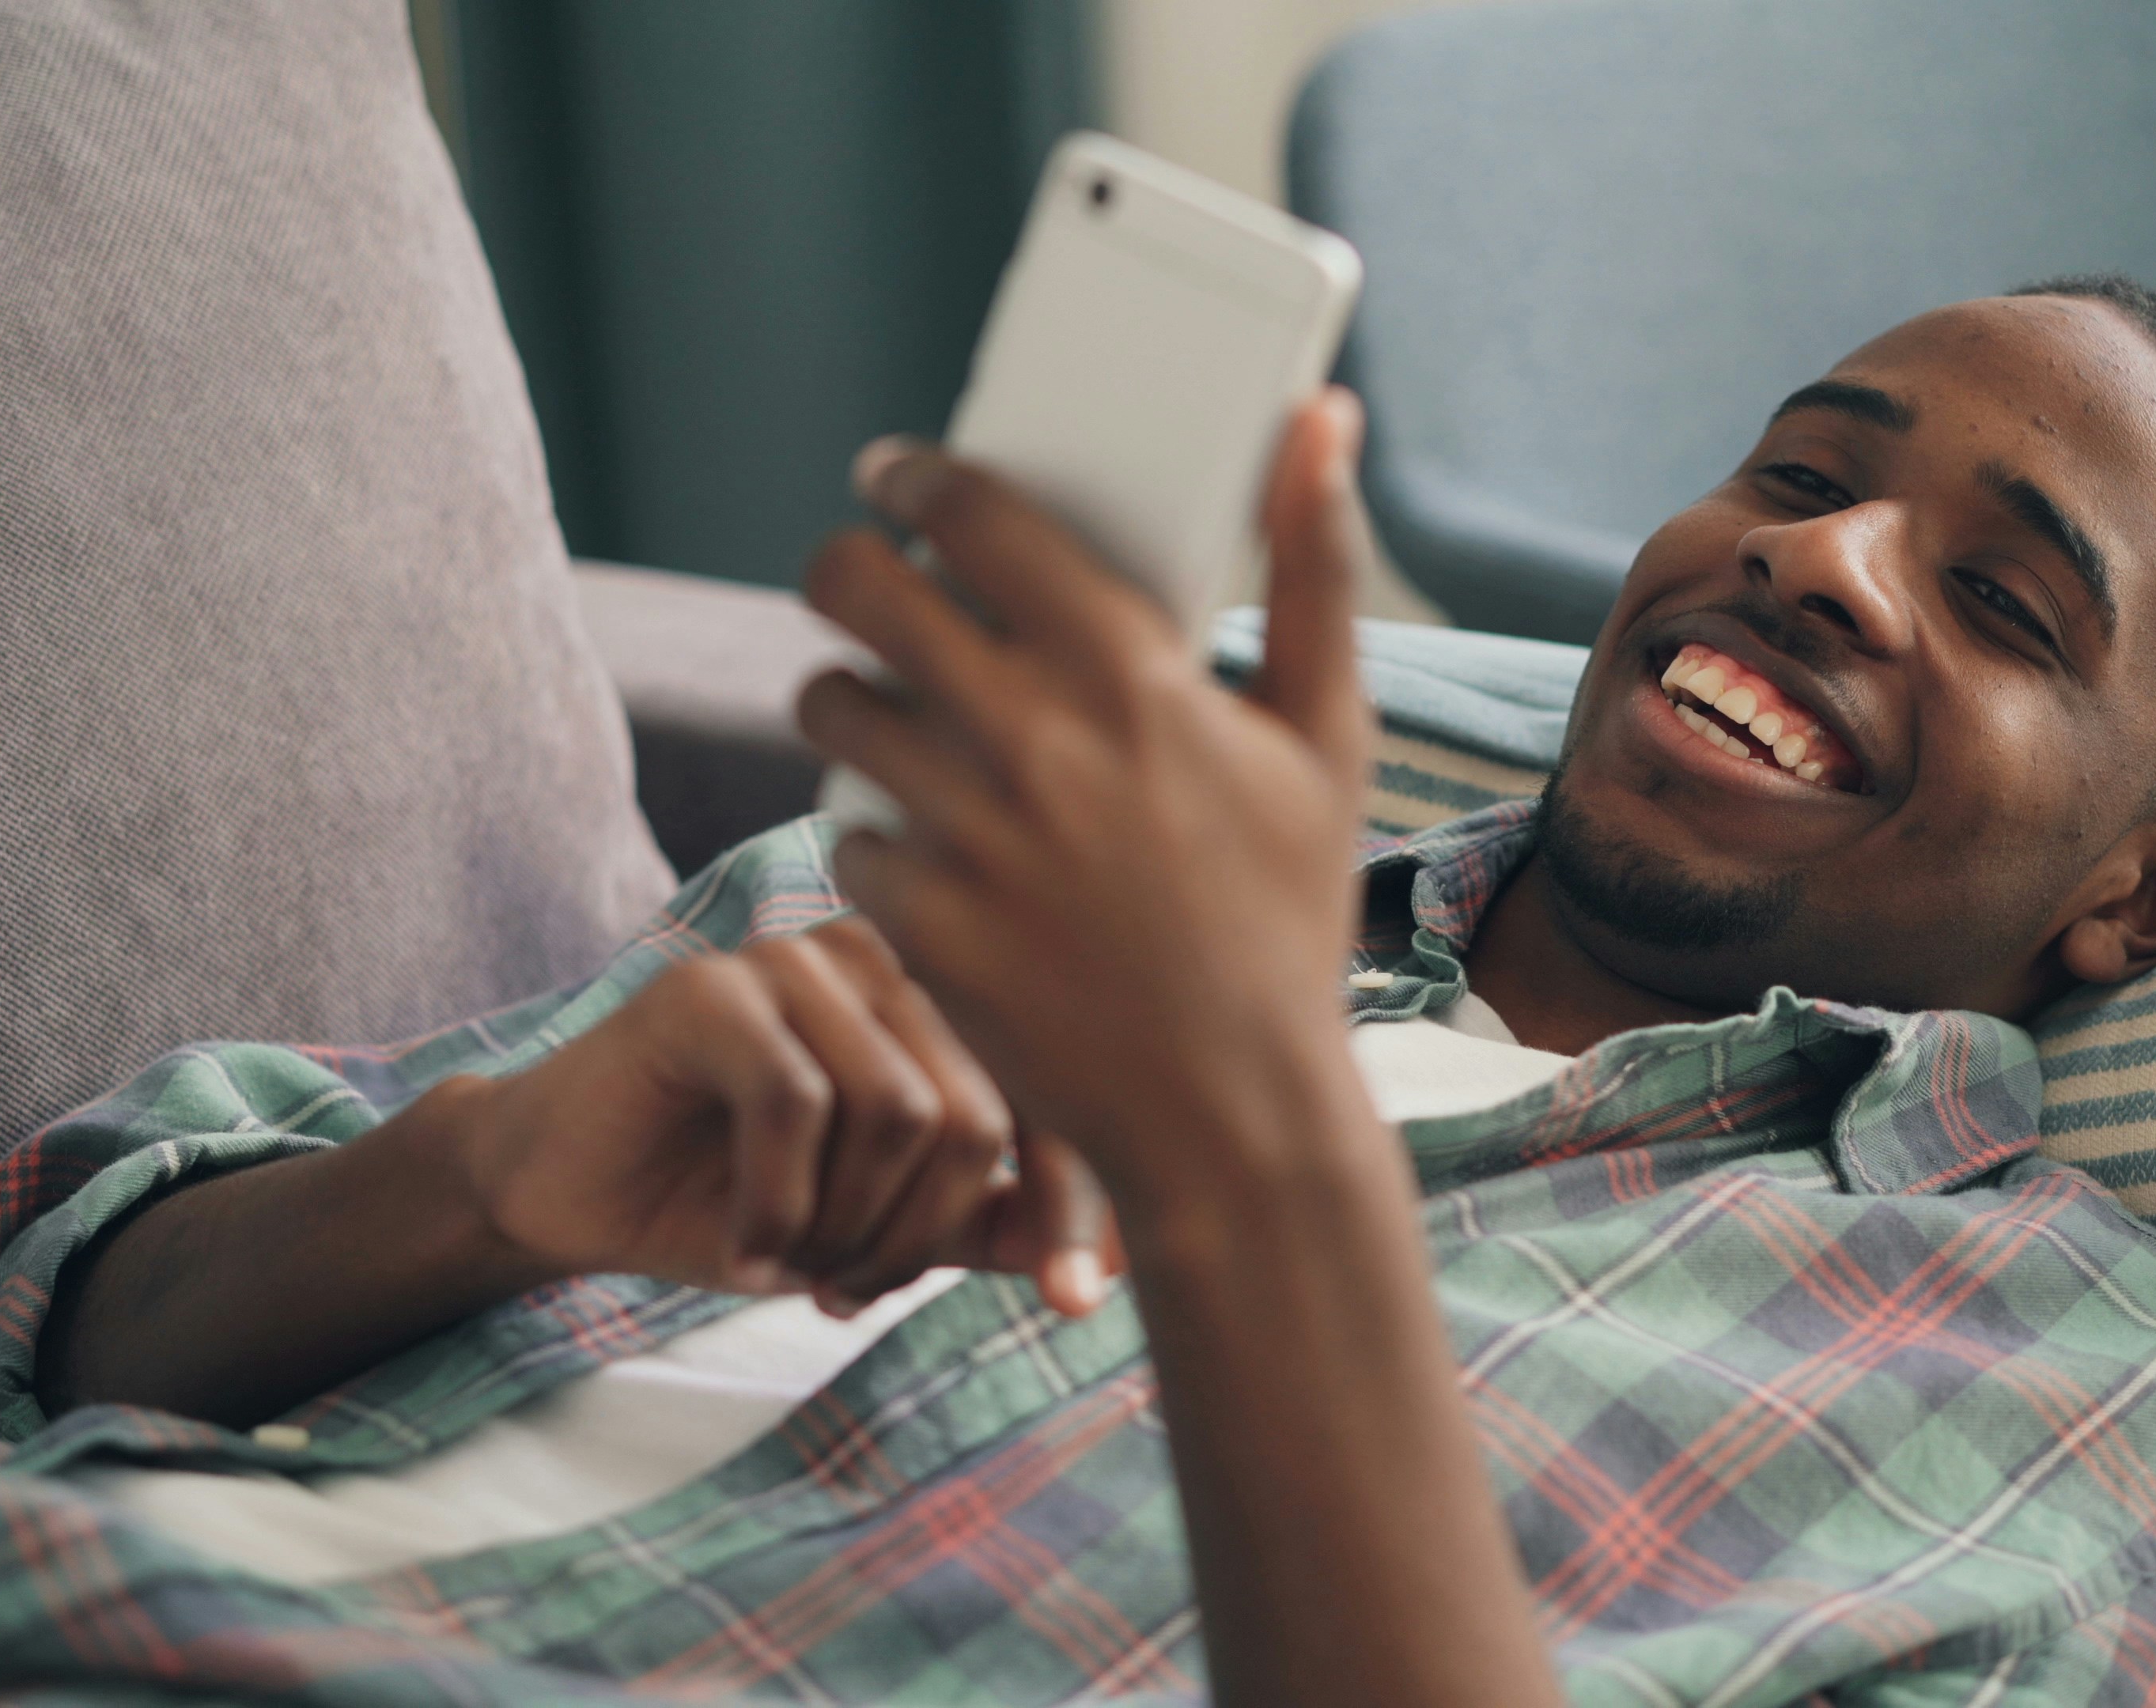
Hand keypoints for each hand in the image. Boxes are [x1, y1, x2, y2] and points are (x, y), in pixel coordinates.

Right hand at [459, 916, 1111, 1317]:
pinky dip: (781, 1206)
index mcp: (941, 997)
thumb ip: (985, 1221)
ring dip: (849, 1227)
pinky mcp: (710, 986)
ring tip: (795, 1261)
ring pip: (900, 1109)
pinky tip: (746, 1249)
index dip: (1070, 1202)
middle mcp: (882, 956)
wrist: (574, 1192)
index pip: (1048, 1094)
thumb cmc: (734, 1199)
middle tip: (851, 1289)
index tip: (1074, 1304)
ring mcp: (794, 957)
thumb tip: (1097, 1263)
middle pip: (975, 1113)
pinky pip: (798, 1103)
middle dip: (920, 1236)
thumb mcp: (882, 1223)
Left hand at [794, 391, 1381, 1206]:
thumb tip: (1324, 415)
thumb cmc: (1288, 917)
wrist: (1234, 1110)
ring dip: (842, 695)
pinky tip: (918, 844)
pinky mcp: (921, 923)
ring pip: (828, 705)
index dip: (915, 477)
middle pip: (859, 587)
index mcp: (1132, 672)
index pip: (974, 516)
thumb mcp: (1327, 736)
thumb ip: (1315, 566)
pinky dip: (871, 834)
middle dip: (845, 565)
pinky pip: (845, 836)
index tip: (898, 473)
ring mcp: (968, 834)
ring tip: (880, 712)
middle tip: (861, 582)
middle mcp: (1036, 738)